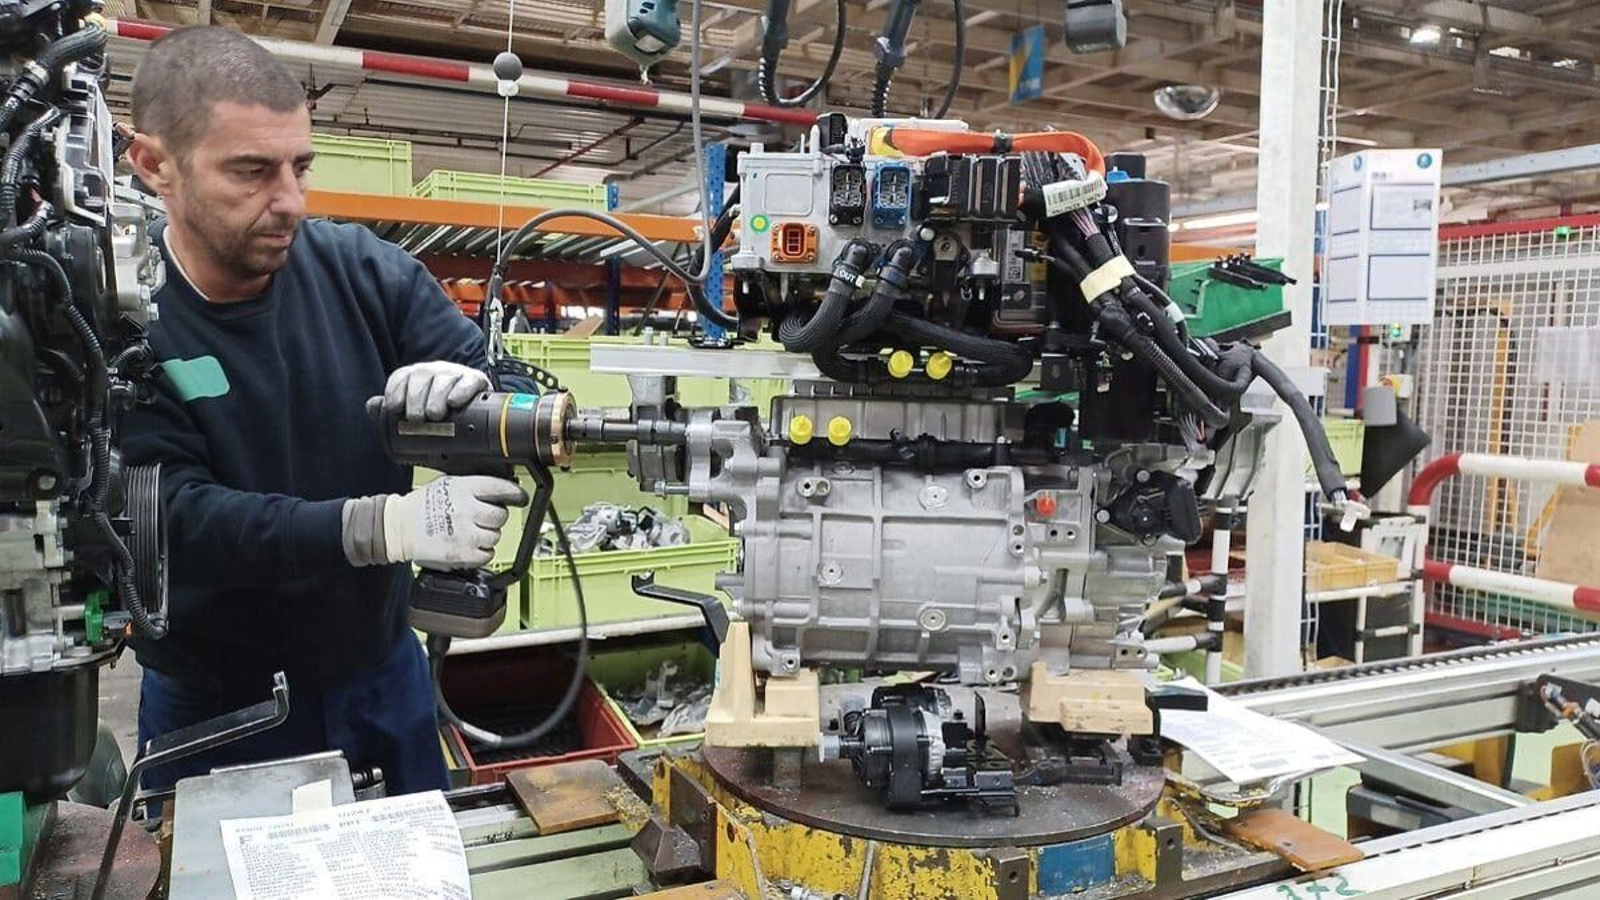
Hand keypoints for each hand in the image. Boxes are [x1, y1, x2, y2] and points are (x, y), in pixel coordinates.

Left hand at [382, 361, 489, 420]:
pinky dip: (461, 391)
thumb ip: (394, 409)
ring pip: (443, 378)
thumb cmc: (443, 414)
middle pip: (421, 376)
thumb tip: (372, 406)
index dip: (395, 391)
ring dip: (436, 397)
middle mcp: (436, 371)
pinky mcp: (477, 382)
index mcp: (418, 376)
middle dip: (415, 398)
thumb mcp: (417, 412)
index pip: (402, 376)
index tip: (394, 408)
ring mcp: (457, 374)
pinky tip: (454, 402)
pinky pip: (468, 381)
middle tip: (416, 418)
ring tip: (434, 415)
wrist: (477, 416)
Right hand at [383, 476, 527, 568]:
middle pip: (501, 516)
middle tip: (483, 518)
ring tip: (470, 532)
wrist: (398, 527)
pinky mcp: (462, 553)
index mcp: (463, 488)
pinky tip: (469, 545)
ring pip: (495, 536)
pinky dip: (481, 552)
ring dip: (487, 536)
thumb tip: (500, 490)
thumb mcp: (446, 484)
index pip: (500, 488)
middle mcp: (466, 509)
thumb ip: (472, 486)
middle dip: (495, 518)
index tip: (520, 497)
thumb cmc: (421, 505)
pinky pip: (486, 555)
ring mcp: (465, 533)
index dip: (515, 493)